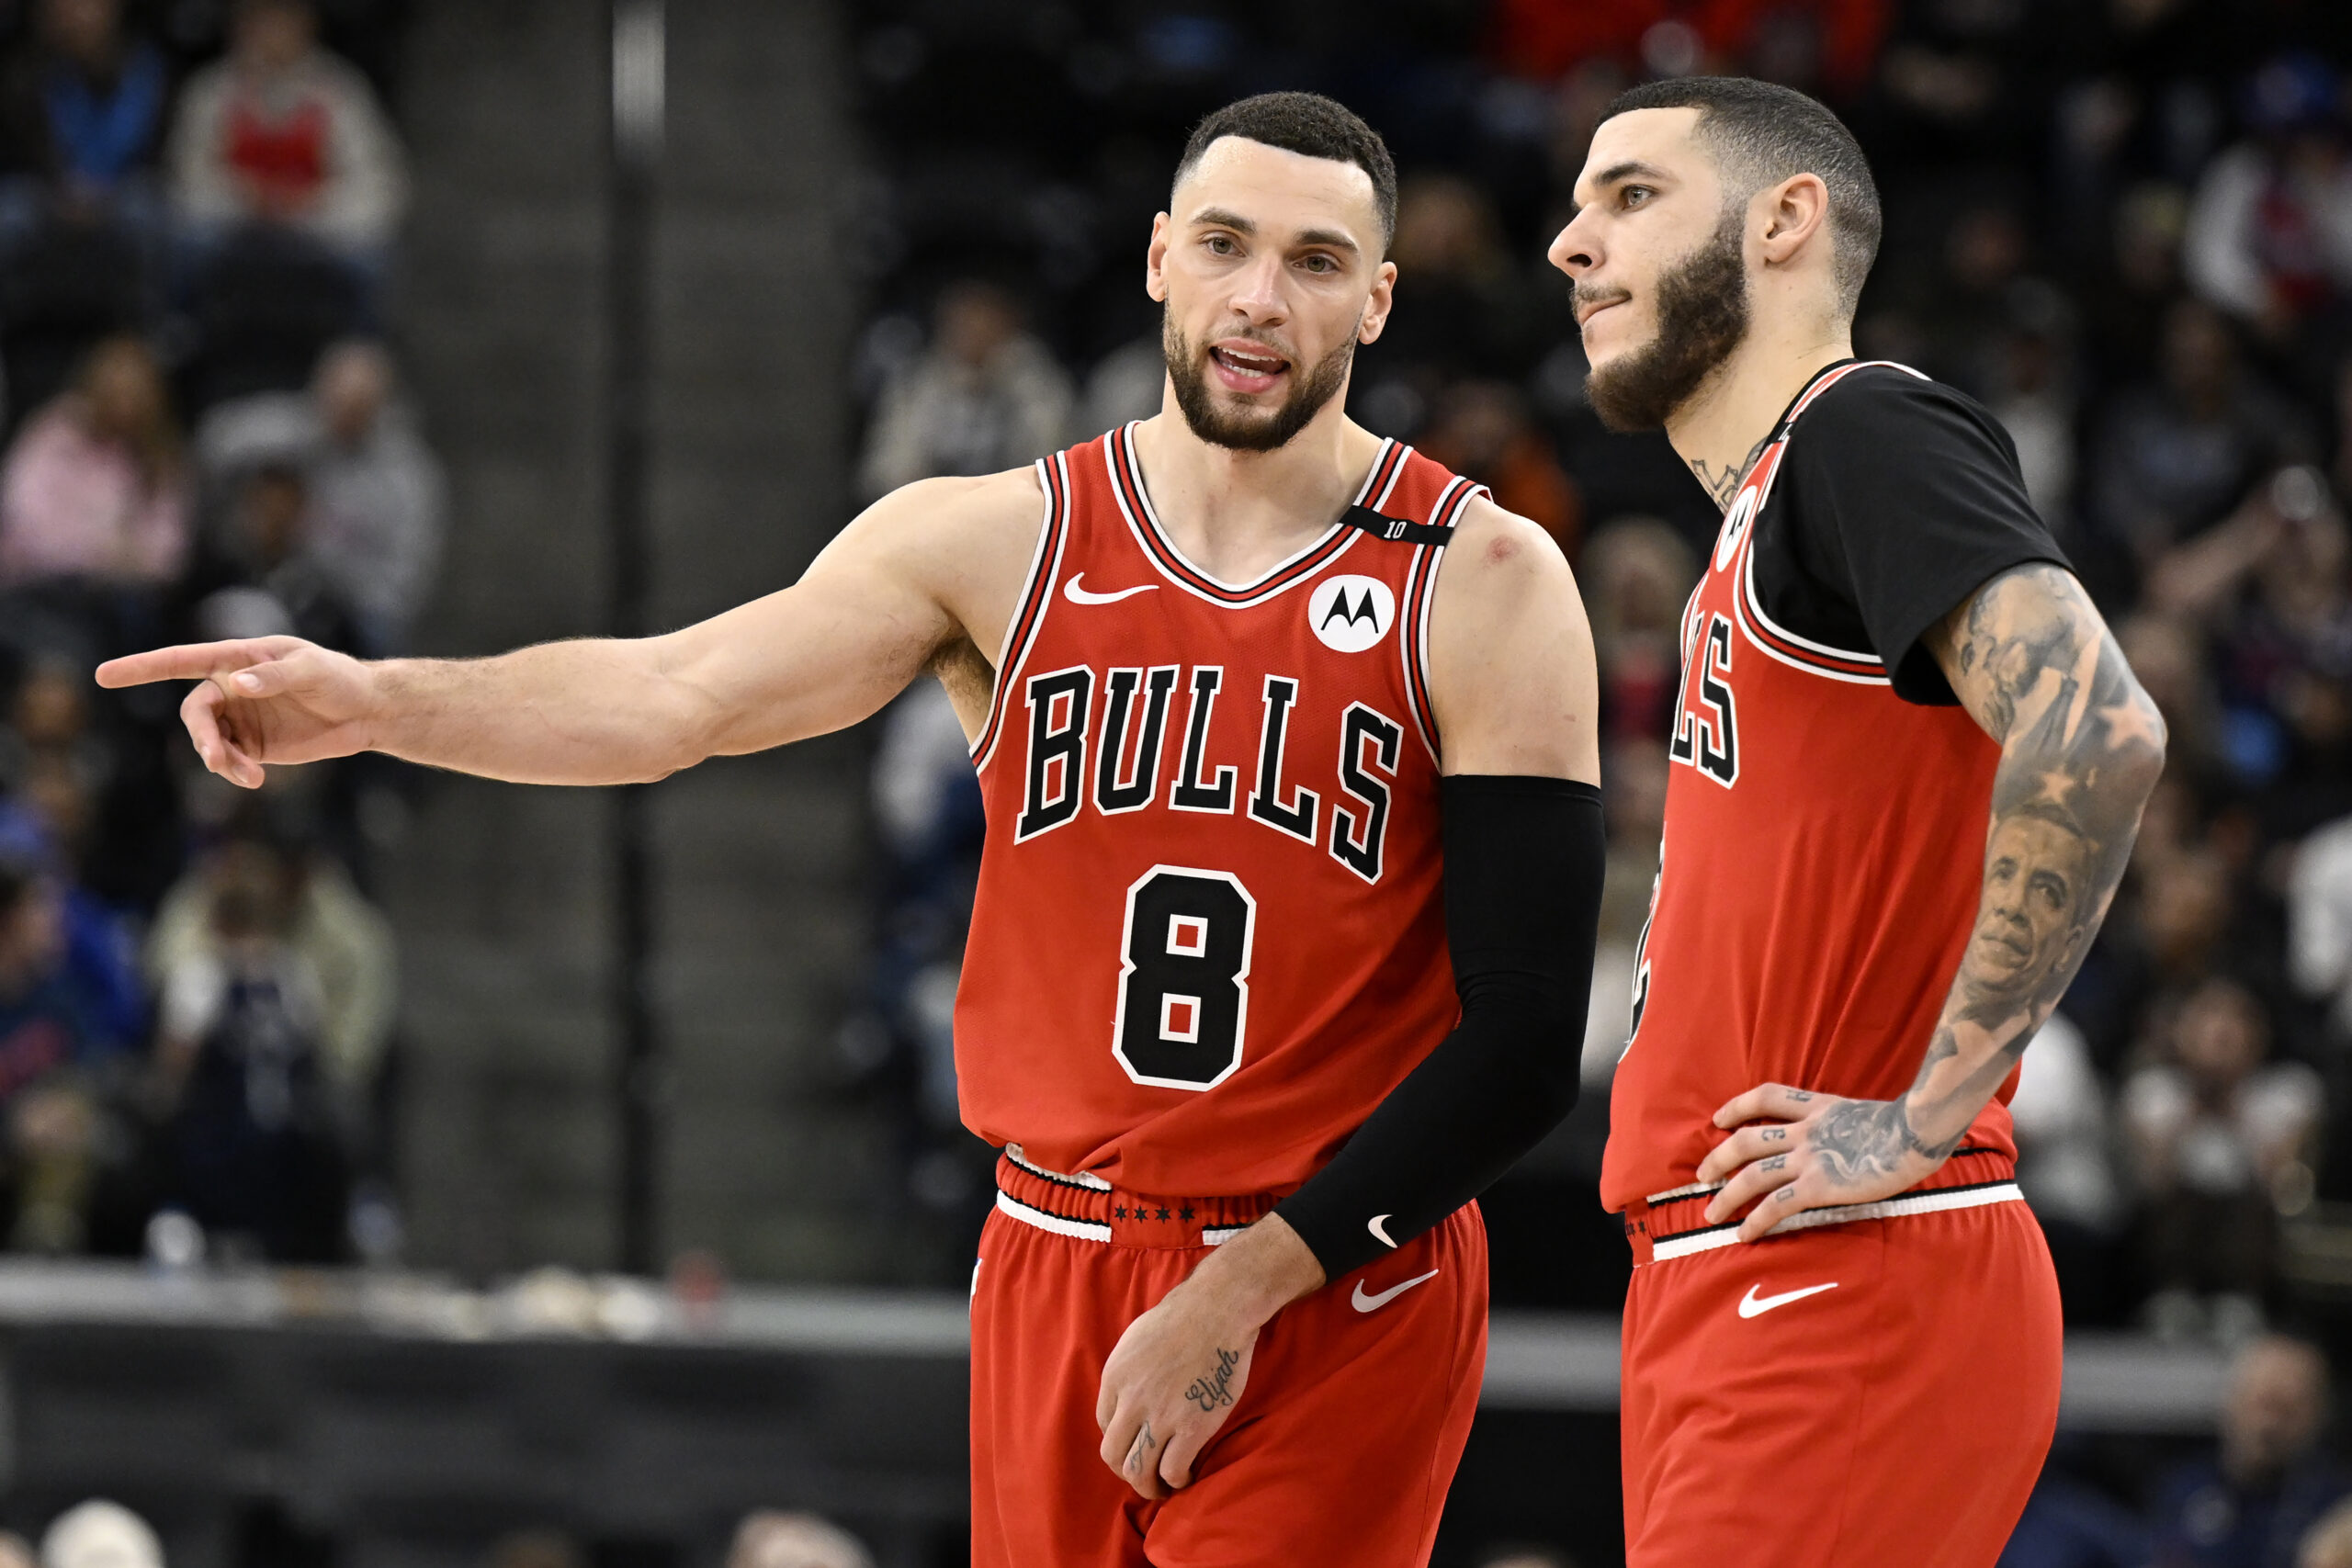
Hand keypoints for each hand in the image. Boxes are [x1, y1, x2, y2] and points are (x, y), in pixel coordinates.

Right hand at [96, 637, 376, 788]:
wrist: (366, 710)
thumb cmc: (338, 677)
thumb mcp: (311, 669)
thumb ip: (274, 676)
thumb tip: (237, 684)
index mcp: (237, 658)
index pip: (181, 661)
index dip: (142, 667)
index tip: (103, 675)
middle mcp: (231, 687)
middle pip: (195, 712)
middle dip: (201, 736)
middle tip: (215, 757)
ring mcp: (240, 718)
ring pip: (209, 741)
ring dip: (219, 759)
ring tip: (248, 773)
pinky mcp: (254, 745)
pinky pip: (229, 759)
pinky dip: (234, 770)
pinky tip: (254, 778)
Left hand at [1094, 1215, 1320, 1498]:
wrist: (1217, 1309)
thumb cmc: (1182, 1316)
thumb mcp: (1135, 1339)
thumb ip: (1127, 1372)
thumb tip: (1127, 1397)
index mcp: (1115, 1377)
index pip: (1105, 1424)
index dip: (1121, 1438)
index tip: (1137, 1442)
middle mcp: (1131, 1400)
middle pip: (1113, 1455)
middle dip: (1126, 1471)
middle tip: (1144, 1475)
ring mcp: (1161, 1415)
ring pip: (1139, 1471)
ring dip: (1148, 1487)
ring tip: (1161, 1487)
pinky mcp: (1192, 1426)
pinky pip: (1173, 1470)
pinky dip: (1176, 1481)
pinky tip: (1185, 1476)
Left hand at [1695, 1083, 1945, 1242]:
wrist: (1917, 1132)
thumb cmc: (1909, 1125)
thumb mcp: (1866, 1113)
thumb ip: (1845, 1124)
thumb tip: (1846, 1137)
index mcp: (1818, 1107)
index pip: (1766, 1097)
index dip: (1737, 1106)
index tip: (1719, 1119)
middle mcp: (1805, 1131)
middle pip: (1746, 1139)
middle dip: (1718, 1157)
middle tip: (1702, 1176)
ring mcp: (1809, 1158)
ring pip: (1753, 1175)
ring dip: (1727, 1196)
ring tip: (1710, 1214)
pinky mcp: (1818, 1186)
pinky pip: (1777, 1205)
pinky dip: (1756, 1221)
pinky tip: (1744, 1235)